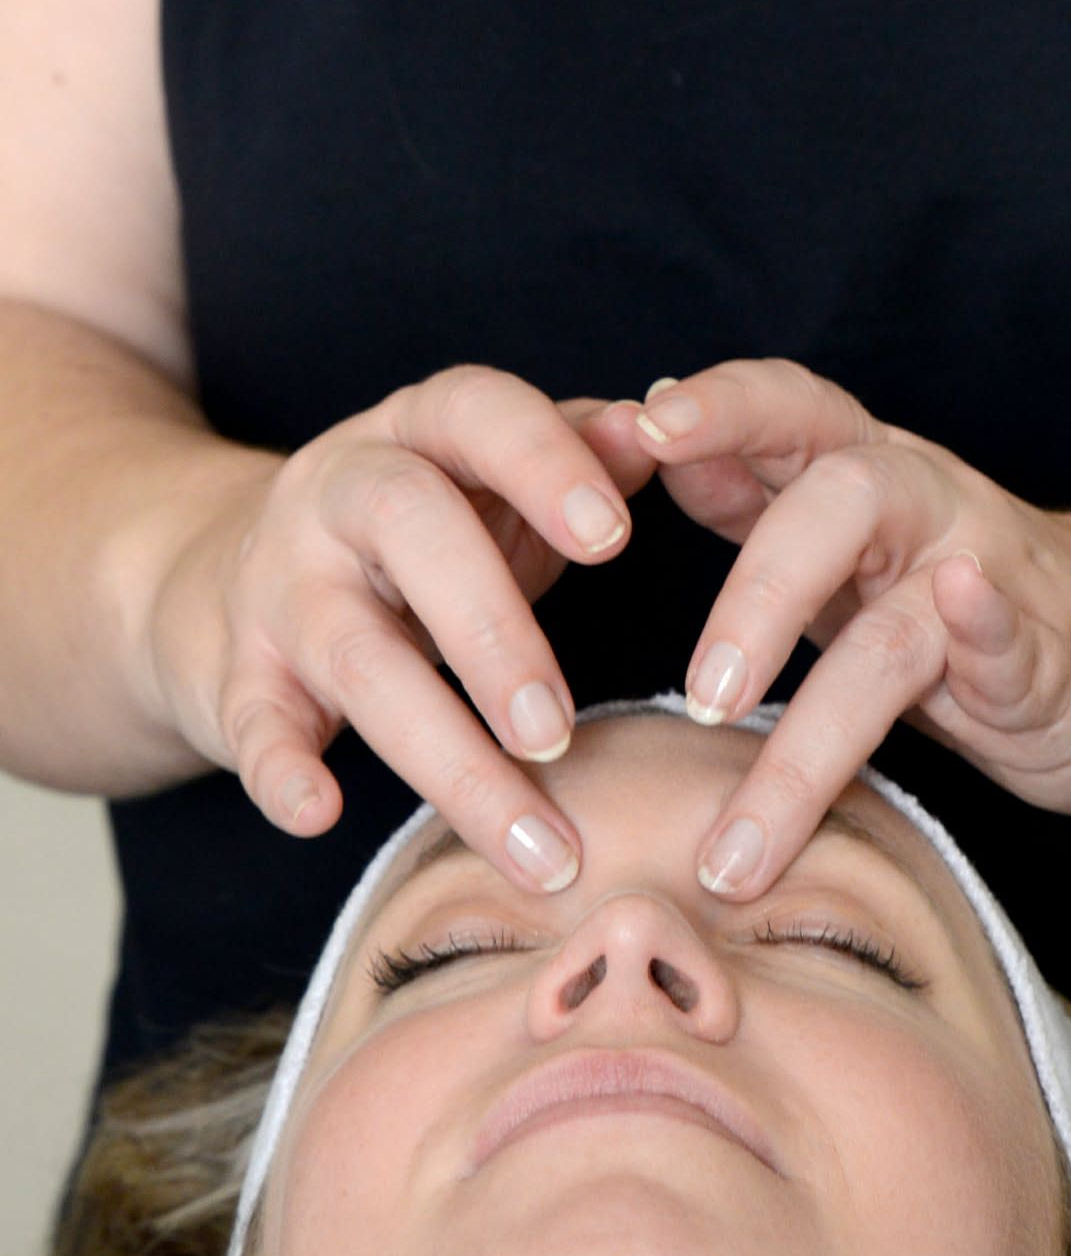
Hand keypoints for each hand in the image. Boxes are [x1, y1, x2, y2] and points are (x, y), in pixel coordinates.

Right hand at [143, 365, 654, 889]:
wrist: (224, 568)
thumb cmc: (415, 537)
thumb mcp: (489, 483)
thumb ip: (575, 458)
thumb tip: (660, 427)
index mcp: (420, 432)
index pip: (478, 412)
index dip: (543, 464)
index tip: (614, 539)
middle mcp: (339, 492)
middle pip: (411, 529)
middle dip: (494, 635)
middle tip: (560, 735)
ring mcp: (281, 583)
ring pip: (357, 657)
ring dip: (448, 753)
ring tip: (535, 844)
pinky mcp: (239, 671)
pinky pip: (254, 720)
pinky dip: (282, 769)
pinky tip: (319, 812)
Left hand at [632, 359, 1070, 896]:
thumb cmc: (946, 607)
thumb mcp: (840, 549)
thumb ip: (756, 502)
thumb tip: (653, 449)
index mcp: (858, 476)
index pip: (786, 411)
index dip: (718, 409)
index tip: (635, 430)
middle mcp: (923, 505)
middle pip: (838, 502)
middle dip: (758, 594)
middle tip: (701, 697)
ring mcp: (988, 575)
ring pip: (898, 627)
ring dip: (818, 721)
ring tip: (753, 819)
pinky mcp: (1046, 656)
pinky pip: (1011, 634)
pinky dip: (986, 624)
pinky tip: (963, 614)